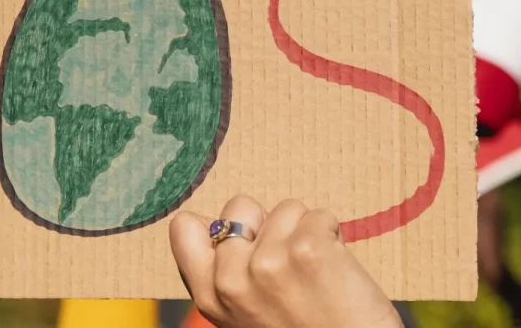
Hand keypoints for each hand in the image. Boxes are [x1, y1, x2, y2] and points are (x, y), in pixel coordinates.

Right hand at [169, 196, 402, 327]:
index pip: (184, 228)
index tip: (244, 242)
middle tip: (288, 262)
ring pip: (285, 209)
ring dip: (304, 231)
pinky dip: (332, 234)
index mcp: (209, 295)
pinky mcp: (308, 250)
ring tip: (316, 272)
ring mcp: (268, 263)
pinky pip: (319, 216)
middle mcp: (230, 279)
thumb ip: (225, 273)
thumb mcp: (243, 314)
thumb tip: (219, 224)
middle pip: (239, 206)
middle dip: (266, 224)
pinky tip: (336, 268)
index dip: (219, 226)